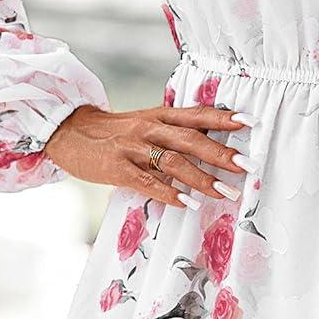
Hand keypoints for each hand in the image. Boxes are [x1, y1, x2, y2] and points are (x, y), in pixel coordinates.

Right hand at [44, 103, 255, 207]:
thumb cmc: (114, 133)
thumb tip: (212, 142)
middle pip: (191, 139)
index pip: (196, 114)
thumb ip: (174, 131)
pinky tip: (187, 204)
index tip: (250, 123)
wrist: (68, 132)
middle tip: (247, 166)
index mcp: (159, 115)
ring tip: (226, 193)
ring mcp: (132, 147)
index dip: (223, 117)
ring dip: (202, 179)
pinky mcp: (117, 168)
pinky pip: (147, 182)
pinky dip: (169, 193)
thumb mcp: (145, 123)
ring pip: (173, 162)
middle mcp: (149, 128)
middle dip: (221, 153)